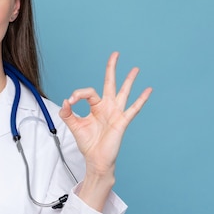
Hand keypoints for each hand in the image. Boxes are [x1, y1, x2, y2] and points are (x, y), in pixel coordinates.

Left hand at [59, 52, 151, 207]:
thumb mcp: (74, 126)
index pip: (88, 92)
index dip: (78, 94)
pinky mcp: (122, 122)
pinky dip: (141, 99)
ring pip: (123, 92)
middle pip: (110, 83)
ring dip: (129, 80)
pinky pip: (133, 109)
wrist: (96, 159)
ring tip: (135, 69)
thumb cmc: (88, 143)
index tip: (70, 102)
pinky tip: (148, 90)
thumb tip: (65, 101)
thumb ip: (68, 113)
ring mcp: (116, 113)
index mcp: (96, 107)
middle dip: (112, 68)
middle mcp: (107, 107)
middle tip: (115, 54)